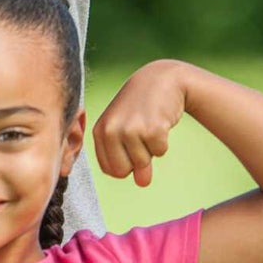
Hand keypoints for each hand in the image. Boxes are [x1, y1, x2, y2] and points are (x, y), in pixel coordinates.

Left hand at [92, 59, 189, 186]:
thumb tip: (142, 182)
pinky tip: (159, 122)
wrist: (160, 80)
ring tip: (148, 125)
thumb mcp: (122, 128)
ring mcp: (131, 130)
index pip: (110, 170)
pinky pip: (160, 152)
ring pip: (144, 163)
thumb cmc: (137, 107)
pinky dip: (163, 142)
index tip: (129, 145)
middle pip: (124, 172)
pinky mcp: (152, 129)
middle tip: (140, 136)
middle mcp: (111, 130)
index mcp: (99, 131)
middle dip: (136, 161)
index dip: (124, 163)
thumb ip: (125, 158)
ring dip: (151, 149)